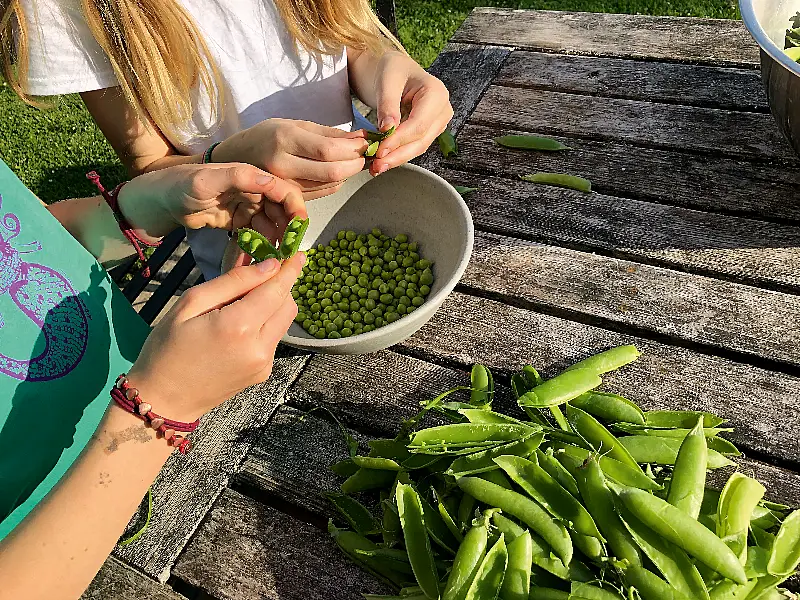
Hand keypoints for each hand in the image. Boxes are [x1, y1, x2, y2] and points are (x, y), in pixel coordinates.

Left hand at [117, 163, 306, 242]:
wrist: (162, 201)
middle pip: (281, 209)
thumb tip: (272, 180)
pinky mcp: (239, 222)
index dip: (295, 206)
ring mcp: (247, 207)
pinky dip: (259, 245)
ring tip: (273, 256)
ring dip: (275, 239)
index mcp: (251, 176)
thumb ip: (239, 177)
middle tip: (287, 248)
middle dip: (287, 228)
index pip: (283, 189)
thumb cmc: (182, 185)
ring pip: (271, 224)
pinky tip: (259, 256)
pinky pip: (256, 234)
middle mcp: (253, 191)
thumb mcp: (208, 179)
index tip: (299, 227)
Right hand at [126, 254, 304, 422]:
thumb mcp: (190, 305)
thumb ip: (232, 283)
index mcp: (239, 327)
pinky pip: (274, 338)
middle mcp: (259, 347)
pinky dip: (265, 323)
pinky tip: (240, 324)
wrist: (163, 400)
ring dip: (273, 304)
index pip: (277, 290)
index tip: (299, 253)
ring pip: (284, 322)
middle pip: (287, 305)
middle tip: (260, 273)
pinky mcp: (263, 373)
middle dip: (279, 285)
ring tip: (243, 299)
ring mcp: (264, 363)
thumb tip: (268, 267)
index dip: (290, 269)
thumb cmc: (167, 348)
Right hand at [211, 119, 368, 199]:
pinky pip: (323, 193)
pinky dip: (336, 183)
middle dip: (356, 164)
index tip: (366, 143)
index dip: (353, 149)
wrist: (237, 158)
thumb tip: (362, 137)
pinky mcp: (288, 198)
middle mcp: (282, 164)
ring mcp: (284, 185)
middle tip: (364, 155)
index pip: (328, 150)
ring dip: (348, 174)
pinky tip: (335, 172)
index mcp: (285, 139)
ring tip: (351, 161)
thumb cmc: (268, 136)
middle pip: (332, 172)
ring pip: (330, 185)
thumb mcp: (295, 125)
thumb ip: (330, 133)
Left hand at [368, 52, 452, 175]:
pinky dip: (398, 154)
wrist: (396, 71)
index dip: (399, 140)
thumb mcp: (386, 81)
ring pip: (418, 147)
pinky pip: (414, 146)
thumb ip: (387, 104)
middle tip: (376, 166)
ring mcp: (438, 122)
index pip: (418, 124)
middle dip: (398, 155)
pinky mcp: (429, 131)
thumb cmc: (392, 70)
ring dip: (397, 159)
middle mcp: (442, 110)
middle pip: (421, 140)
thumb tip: (388, 129)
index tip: (379, 151)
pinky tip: (382, 161)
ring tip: (376, 168)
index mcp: (436, 93)